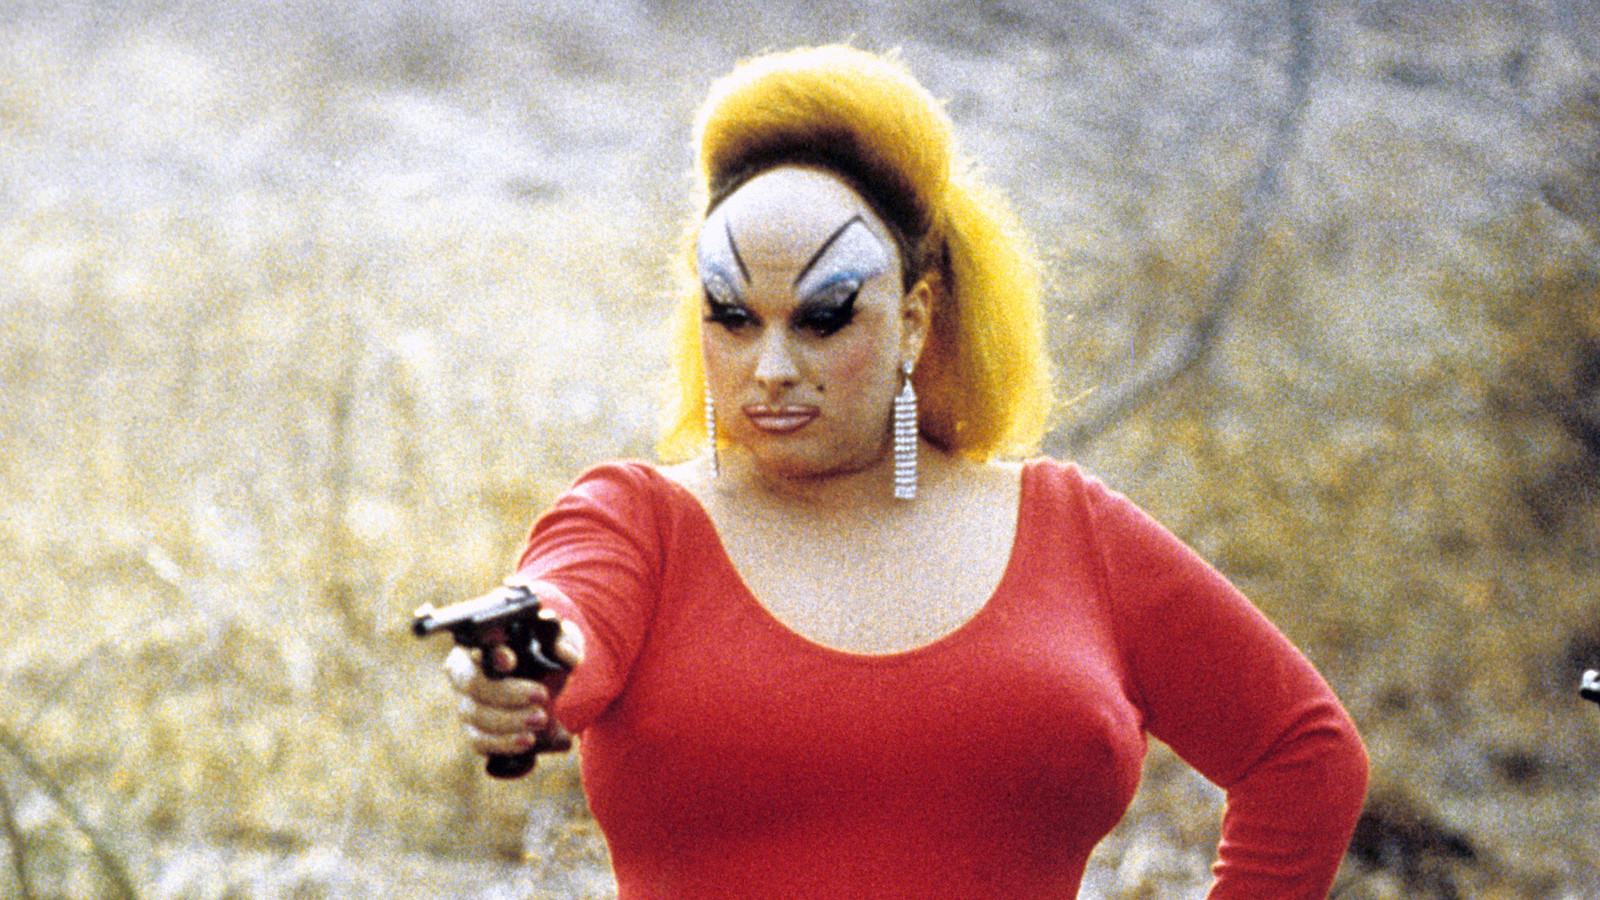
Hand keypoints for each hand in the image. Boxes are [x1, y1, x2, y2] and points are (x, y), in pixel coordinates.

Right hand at [444, 618, 583, 761]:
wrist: (553, 686)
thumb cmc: (548, 652)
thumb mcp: (561, 639)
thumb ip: (566, 641)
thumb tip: (563, 652)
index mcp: (479, 643)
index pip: (475, 645)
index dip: (491, 655)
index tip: (511, 660)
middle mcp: (464, 673)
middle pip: (473, 684)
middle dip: (507, 692)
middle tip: (541, 695)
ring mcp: (466, 705)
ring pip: (476, 716)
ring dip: (509, 721)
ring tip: (540, 721)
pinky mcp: (475, 732)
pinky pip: (480, 742)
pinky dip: (504, 743)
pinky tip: (527, 740)